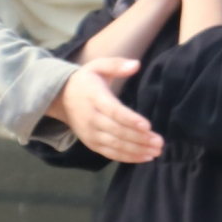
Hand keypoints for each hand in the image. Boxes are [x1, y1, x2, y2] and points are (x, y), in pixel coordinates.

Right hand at [49, 57, 163, 162]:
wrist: (61, 98)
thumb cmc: (86, 81)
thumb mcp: (98, 66)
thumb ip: (116, 65)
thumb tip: (136, 64)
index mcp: (94, 97)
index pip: (113, 111)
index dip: (130, 119)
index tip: (148, 126)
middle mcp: (91, 118)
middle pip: (117, 131)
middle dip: (139, 138)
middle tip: (159, 142)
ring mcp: (90, 133)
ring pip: (115, 145)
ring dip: (137, 150)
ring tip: (156, 152)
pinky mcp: (92, 144)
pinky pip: (110, 154)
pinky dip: (128, 157)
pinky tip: (144, 157)